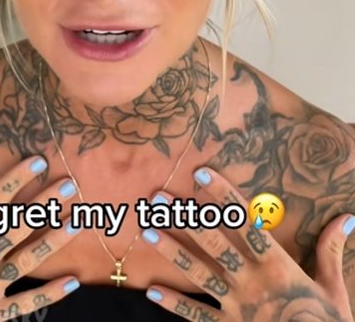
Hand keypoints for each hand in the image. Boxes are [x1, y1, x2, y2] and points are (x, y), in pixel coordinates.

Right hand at [0, 157, 81, 321]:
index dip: (16, 180)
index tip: (37, 163)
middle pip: (16, 226)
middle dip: (44, 204)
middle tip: (69, 186)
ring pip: (26, 260)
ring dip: (53, 241)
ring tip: (76, 223)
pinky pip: (24, 304)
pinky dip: (49, 294)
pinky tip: (72, 283)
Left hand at [142, 166, 353, 320]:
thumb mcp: (334, 288)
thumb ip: (331, 250)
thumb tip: (348, 218)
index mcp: (277, 266)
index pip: (245, 223)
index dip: (223, 197)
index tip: (201, 174)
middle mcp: (252, 281)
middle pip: (213, 244)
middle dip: (186, 219)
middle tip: (159, 199)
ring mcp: (237, 306)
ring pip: (198, 273)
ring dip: (171, 251)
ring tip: (147, 231)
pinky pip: (197, 315)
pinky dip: (174, 303)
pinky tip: (151, 290)